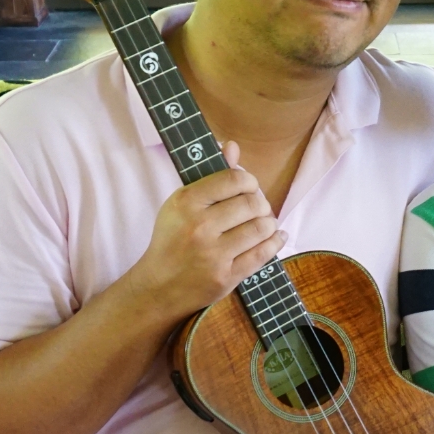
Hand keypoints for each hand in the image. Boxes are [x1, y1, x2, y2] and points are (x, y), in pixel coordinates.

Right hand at [125, 142, 284, 319]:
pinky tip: (275, 237)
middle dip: (261, 204)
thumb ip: (210, 175)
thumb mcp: (182, 204)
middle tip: (257, 208)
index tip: (248, 187)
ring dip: (269, 223)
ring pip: (261, 228)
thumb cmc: (172, 240)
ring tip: (263, 224)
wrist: (158, 286)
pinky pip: (263, 254)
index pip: (235, 179)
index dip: (249, 181)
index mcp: (186, 202)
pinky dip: (275, 242)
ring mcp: (214, 254)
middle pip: (252, 203)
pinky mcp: (226, 277)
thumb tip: (233, 146)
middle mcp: (200, 227)